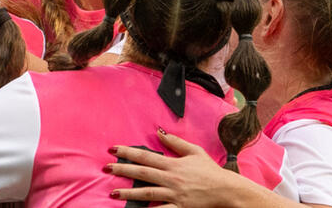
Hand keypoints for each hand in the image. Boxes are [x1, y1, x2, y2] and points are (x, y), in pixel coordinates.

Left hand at [105, 129, 245, 207]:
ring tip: (113, 192)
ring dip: (129, 192)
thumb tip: (159, 132)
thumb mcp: (195, 151)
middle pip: (142, 172)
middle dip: (122, 170)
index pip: (145, 156)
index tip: (113, 150)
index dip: (128, 152)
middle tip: (106, 168)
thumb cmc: (210, 171)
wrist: (226, 190)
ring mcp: (174, 193)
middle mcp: (171, 178)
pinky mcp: (179, 207)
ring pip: (147, 192)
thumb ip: (176, 142)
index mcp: (173, 164)